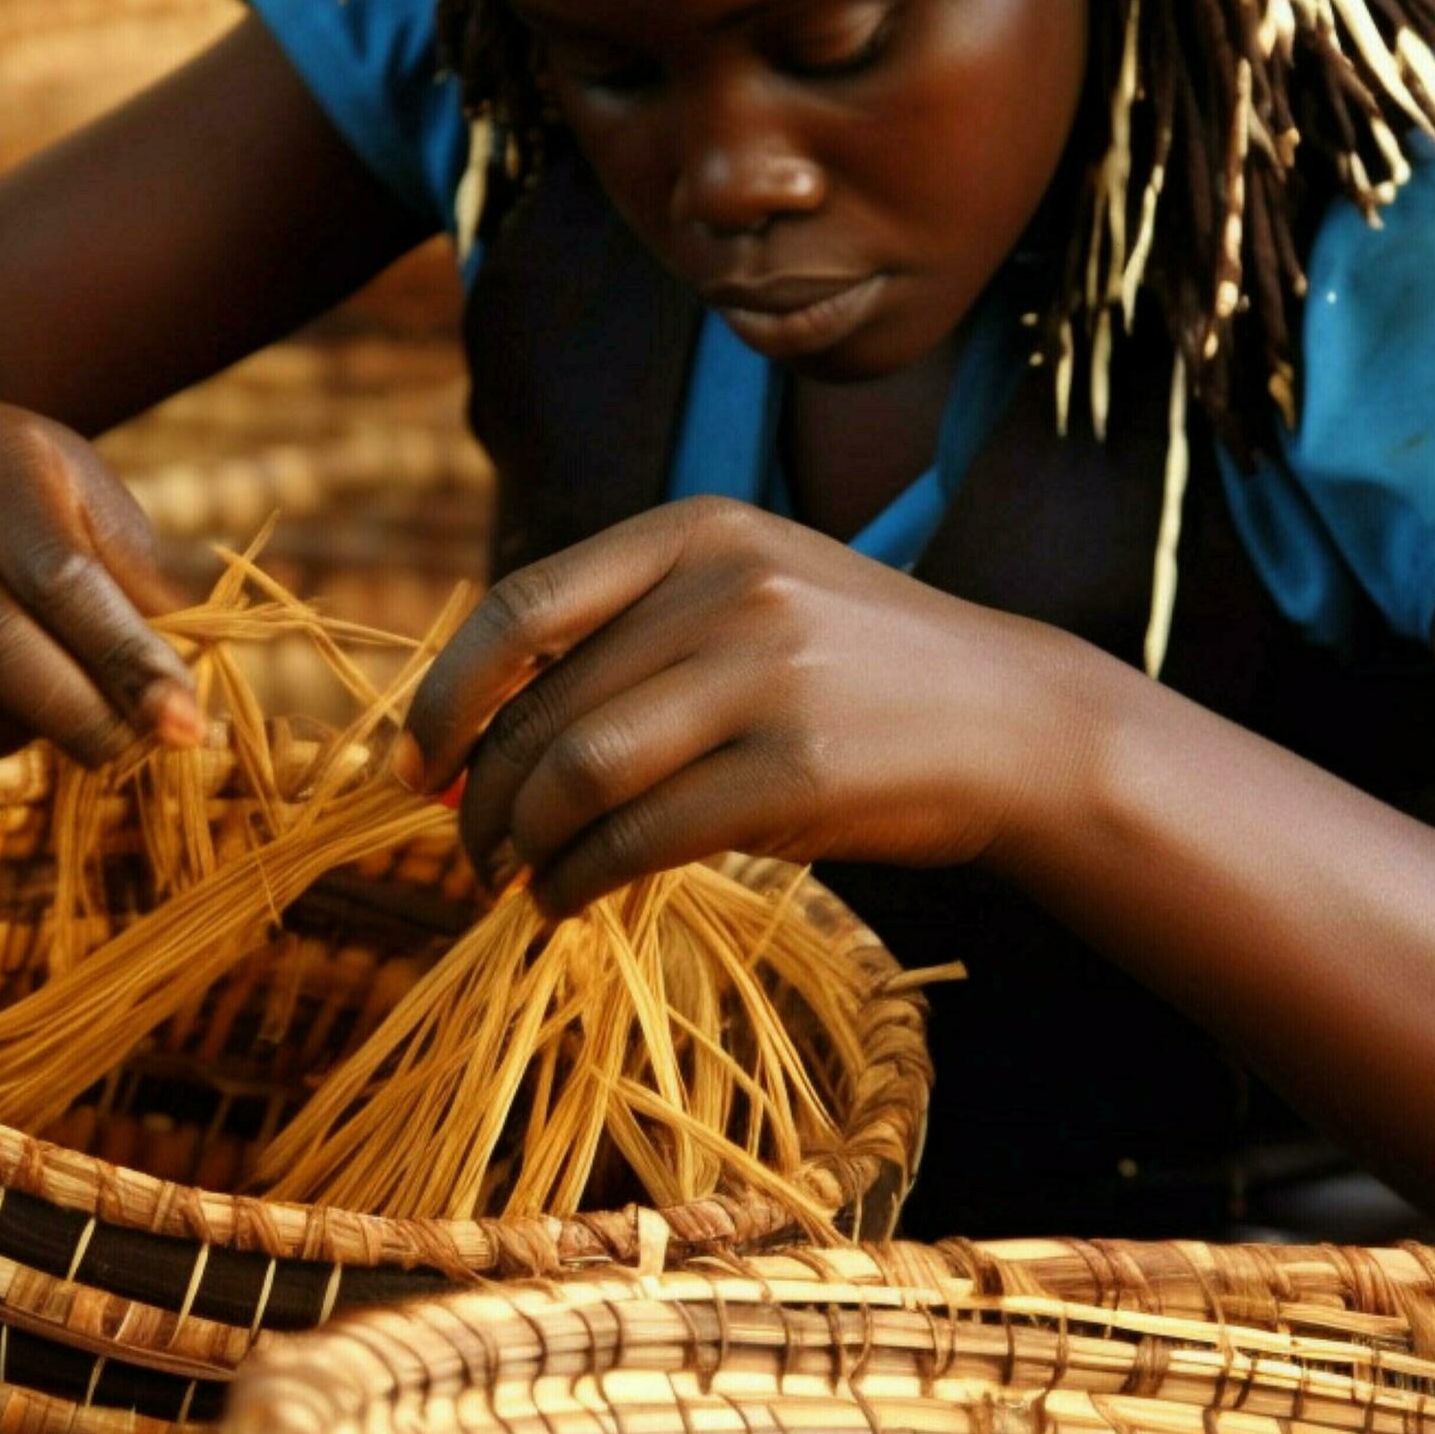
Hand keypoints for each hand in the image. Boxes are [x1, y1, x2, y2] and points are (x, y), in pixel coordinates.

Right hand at [0, 401, 201, 767]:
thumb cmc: (19, 496)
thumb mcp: (88, 502)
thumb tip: (204, 682)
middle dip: (86, 717)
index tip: (187, 725)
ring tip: (73, 712)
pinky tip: (6, 712)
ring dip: (34, 733)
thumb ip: (148, 583)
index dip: (128, 661)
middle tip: (144, 751)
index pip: (61, 579)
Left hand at [397, 496, 1059, 914]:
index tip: (418, 761)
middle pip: (542, 708)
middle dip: (485, 797)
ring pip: (578, 774)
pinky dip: (581, 882)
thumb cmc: (859, 674)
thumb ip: (634, 633)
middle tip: (473, 850)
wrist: (1015, 723)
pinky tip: (572, 902)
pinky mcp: (796, 773)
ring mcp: (765, 677)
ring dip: (523, 845)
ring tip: (518, 882)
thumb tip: (482, 732)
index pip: (519, 608)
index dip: (447, 695)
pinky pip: (641, 839)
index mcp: (697, 531)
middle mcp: (724, 589)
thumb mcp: (753, 597)